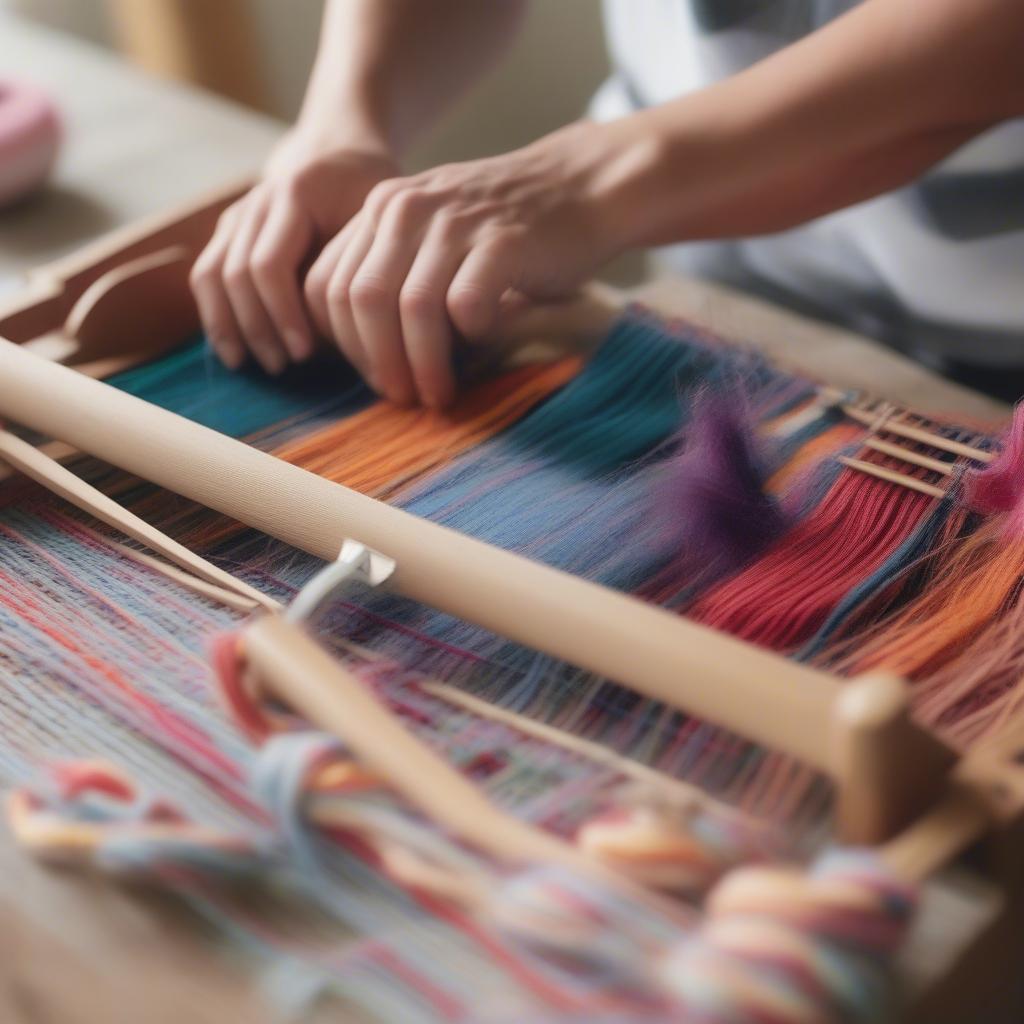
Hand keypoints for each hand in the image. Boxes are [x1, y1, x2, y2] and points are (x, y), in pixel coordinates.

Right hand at [190, 134, 398, 373]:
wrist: (340, 151)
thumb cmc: (371, 194)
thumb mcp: (381, 218)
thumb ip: (365, 263)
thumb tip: (357, 335)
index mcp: (295, 193)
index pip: (270, 264)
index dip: (283, 315)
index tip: (306, 353)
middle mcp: (257, 201)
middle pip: (236, 275)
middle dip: (259, 328)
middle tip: (286, 367)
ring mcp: (238, 215)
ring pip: (212, 277)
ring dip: (233, 328)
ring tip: (261, 366)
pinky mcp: (229, 231)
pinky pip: (206, 276)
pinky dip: (216, 318)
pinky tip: (236, 355)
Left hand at [304, 120, 637, 406]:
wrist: (583, 186)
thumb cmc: (507, 229)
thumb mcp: (435, 236)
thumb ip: (396, 275)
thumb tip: (370, 359)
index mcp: (382, 209)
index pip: (327, 286)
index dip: (344, 344)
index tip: (375, 377)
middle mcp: (407, 208)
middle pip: (361, 300)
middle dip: (378, 362)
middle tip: (403, 397)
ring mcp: (454, 221)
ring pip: (409, 308)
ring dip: (421, 364)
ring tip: (438, 394)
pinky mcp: (502, 241)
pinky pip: (465, 304)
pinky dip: (470, 334)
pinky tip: (483, 339)